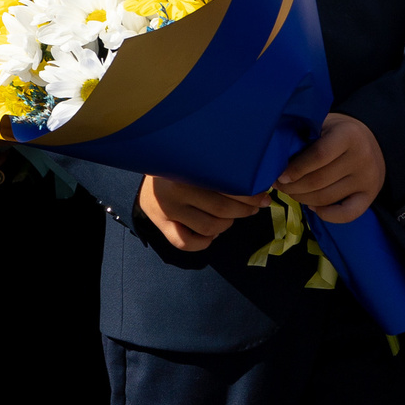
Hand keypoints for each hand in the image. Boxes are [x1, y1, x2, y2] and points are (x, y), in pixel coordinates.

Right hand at [138, 175, 268, 251]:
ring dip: (226, 225)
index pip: (227, 186)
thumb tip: (258, 184)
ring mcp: (168, 210)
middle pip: (221, 210)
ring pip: (209, 228)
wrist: (142, 179)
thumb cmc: (180, 170)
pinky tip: (210, 234)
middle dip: (244, 211)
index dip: (250, 195)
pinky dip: (204, 242)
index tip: (263, 196)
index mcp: (188, 169)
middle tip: (253, 208)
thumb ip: (220, 169)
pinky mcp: (161, 225)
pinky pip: (186, 243)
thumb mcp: (197, 162)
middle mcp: (176, 190)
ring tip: (228, 218)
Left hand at [275, 112, 385, 222]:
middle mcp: (362, 157)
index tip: (280, 175)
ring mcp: (368, 178)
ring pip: (326, 198)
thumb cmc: (335, 132)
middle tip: (279, 185)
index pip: (319, 156)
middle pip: (319, 181)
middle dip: (292, 187)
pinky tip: (314, 207)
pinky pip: (347, 214)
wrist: (369, 140)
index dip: (296, 169)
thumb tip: (275, 160)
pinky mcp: (370, 196)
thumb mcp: (321, 125)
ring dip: (302, 199)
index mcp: (348, 135)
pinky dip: (327, 215)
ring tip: (291, 193)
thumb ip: (303, 138)